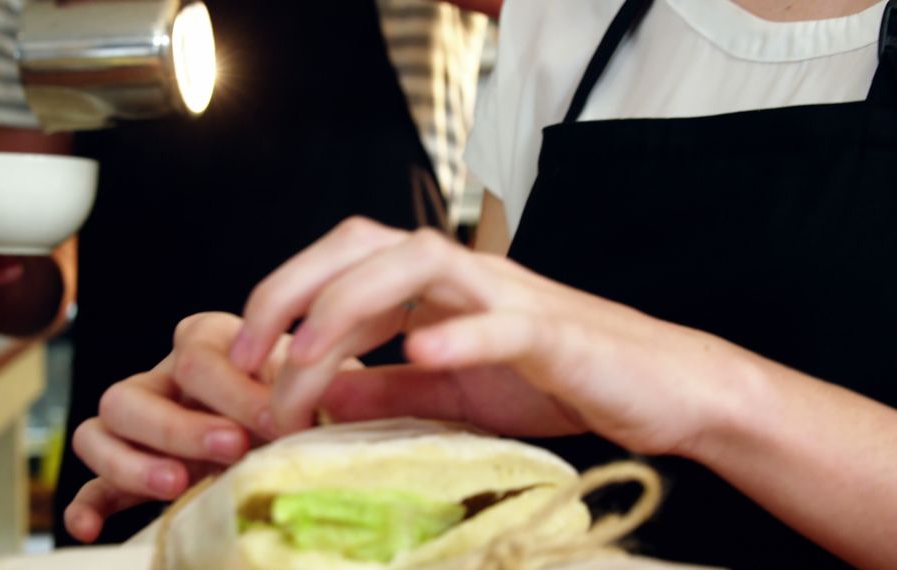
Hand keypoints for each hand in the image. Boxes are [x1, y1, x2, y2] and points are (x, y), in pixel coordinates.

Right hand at [65, 312, 363, 541]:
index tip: (274, 420)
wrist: (314, 423)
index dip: (232, 390)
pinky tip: (91, 528)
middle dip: (179, 426)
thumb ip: (323, 383)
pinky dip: (87, 504)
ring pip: (99, 428)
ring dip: (130, 461)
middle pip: (133, 392)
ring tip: (177, 485)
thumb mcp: (326, 381)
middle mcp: (166, 376)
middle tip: (232, 449)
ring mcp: (144, 423)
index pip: (196, 355)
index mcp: (211, 340)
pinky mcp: (134, 470)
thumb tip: (323, 397)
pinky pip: (92, 483)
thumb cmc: (319, 395)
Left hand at [230, 217, 754, 457]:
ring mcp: (509, 295)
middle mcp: (464, 274)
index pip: (342, 266)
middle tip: (246, 352)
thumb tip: (310, 392)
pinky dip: (459, 332)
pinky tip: (422, 351)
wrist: (656, 386)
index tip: (239, 359)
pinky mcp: (553, 331)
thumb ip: (383, 388)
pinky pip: (502, 321)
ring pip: (422, 262)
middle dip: (293, 288)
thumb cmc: (554, 381)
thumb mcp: (450, 392)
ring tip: (304, 359)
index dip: (280, 301)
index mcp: (434, 287)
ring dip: (352, 306)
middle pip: (365, 242)